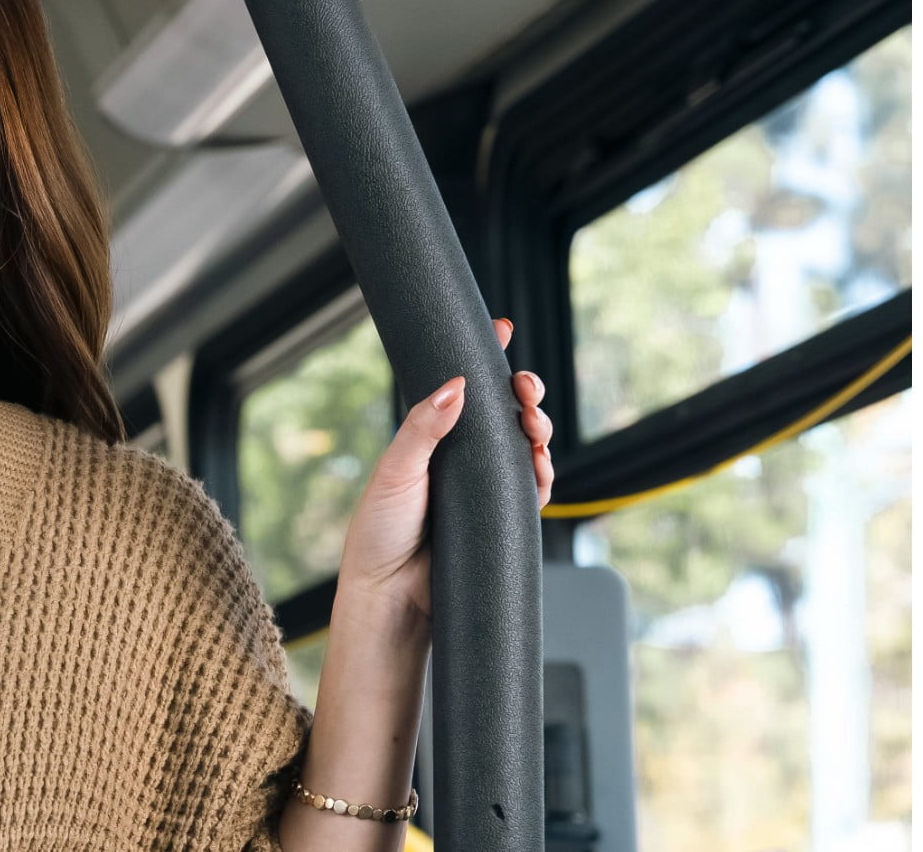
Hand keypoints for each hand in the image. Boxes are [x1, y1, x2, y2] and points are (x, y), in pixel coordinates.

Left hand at [336, 317, 553, 627]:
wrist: (390, 594)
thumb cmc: (379, 532)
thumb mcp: (397, 471)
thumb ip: (424, 427)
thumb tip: (456, 385)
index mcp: (430, 440)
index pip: (463, 391)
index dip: (485, 360)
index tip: (499, 328)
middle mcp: (460, 460)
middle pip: (504, 415)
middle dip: (522, 395)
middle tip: (524, 388)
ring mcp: (483, 488)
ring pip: (524, 448)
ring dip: (536, 428)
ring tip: (531, 423)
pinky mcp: (502, 518)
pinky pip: (533, 489)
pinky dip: (543, 472)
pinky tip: (539, 461)